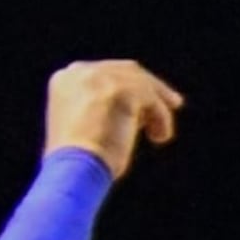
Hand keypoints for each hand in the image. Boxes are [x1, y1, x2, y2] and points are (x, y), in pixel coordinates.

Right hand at [44, 60, 182, 178]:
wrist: (74, 168)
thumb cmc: (81, 161)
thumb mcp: (87, 126)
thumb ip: (103, 108)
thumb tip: (135, 110)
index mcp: (66, 79)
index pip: (107, 73)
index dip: (131, 85)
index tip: (148, 100)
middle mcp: (79, 72)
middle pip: (127, 71)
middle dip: (152, 87)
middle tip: (173, 103)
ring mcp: (98, 78)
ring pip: (143, 85)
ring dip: (158, 108)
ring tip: (162, 132)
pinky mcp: (119, 89)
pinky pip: (151, 99)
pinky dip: (161, 119)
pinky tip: (159, 138)